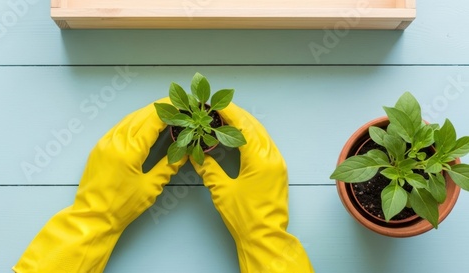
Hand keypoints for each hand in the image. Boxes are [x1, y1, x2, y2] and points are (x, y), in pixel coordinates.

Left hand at [13, 98, 185, 272]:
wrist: (93, 217)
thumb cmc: (123, 206)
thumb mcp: (151, 187)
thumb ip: (168, 167)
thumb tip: (184, 153)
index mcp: (130, 151)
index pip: (152, 122)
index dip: (167, 112)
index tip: (180, 106)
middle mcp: (116, 142)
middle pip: (140, 116)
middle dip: (158, 108)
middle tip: (174, 105)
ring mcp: (105, 143)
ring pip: (127, 120)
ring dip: (145, 113)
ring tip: (161, 110)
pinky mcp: (99, 148)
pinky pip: (117, 128)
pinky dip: (131, 121)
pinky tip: (140, 122)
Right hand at [191, 103, 313, 272]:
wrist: (264, 237)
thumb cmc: (245, 217)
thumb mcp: (221, 191)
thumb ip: (208, 169)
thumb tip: (196, 155)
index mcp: (259, 160)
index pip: (243, 128)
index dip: (229, 113)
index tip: (217, 104)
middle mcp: (272, 158)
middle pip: (255, 127)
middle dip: (238, 114)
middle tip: (220, 107)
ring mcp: (278, 164)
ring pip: (262, 135)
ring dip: (247, 124)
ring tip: (229, 117)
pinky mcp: (279, 171)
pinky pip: (267, 145)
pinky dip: (254, 136)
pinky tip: (242, 136)